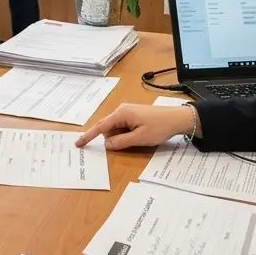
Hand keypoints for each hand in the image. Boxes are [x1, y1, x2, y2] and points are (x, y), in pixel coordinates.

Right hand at [75, 104, 194, 149]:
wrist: (177, 118)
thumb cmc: (159, 127)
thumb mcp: (139, 138)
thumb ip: (120, 142)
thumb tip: (106, 144)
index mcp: (121, 114)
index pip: (100, 126)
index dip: (88, 136)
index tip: (78, 143)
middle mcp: (121, 110)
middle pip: (108, 128)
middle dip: (114, 138)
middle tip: (133, 141)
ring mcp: (127, 111)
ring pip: (116, 129)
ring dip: (123, 136)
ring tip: (140, 136)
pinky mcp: (133, 114)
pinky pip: (123, 127)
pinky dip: (127, 133)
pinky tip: (140, 134)